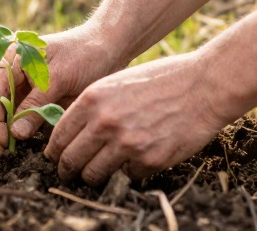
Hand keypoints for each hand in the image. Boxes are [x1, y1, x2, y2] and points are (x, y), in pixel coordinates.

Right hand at [0, 26, 120, 156]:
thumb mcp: (59, 78)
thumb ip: (35, 105)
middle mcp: (13, 76)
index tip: (4, 143)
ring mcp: (23, 89)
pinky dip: (19, 134)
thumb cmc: (84, 55)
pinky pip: (21, 120)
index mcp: (12, 62)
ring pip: (2, 116)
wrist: (108, 49)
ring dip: (2, 134)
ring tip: (10, 154)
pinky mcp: (37, 102)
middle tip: (2, 155)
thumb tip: (15, 134)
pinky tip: (23, 147)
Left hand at [44, 52, 230, 185]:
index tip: (55, 157)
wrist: (202, 86)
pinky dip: (128, 172)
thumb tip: (69, 132)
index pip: (59, 136)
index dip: (54, 151)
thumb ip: (91, 106)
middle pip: (71, 160)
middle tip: (69, 173)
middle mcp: (105, 123)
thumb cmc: (159, 80)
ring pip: (94, 175)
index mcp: (92, 99)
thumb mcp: (115, 82)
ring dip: (93, 177)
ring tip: (96, 173)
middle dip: (67, 170)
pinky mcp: (149, 161)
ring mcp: (127, 144)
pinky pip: (126, 176)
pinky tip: (135, 159)